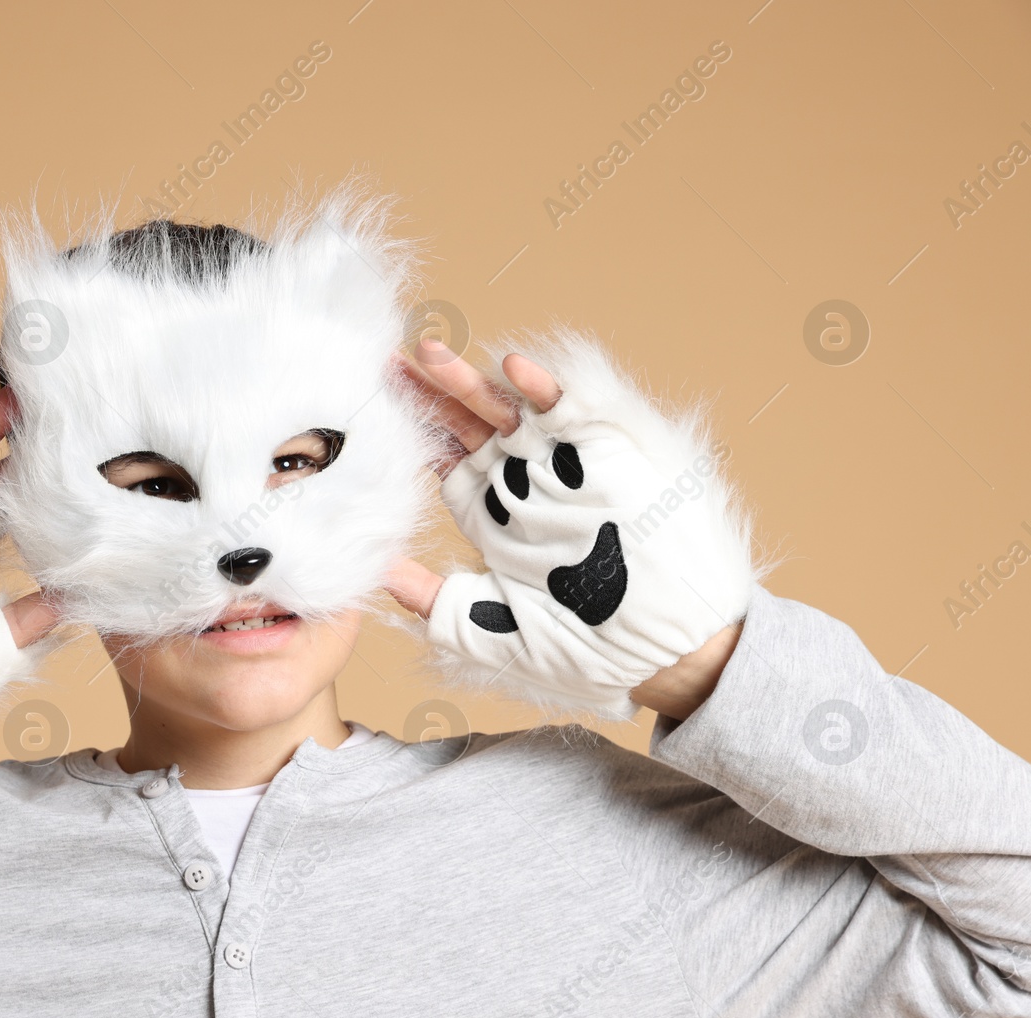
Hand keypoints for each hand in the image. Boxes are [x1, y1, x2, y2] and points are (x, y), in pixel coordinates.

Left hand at [384, 333, 756, 719]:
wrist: (668, 650)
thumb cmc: (586, 647)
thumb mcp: (492, 630)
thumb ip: (433, 603)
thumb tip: (375, 574)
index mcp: (492, 515)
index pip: (441, 461)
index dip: (406, 436)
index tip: (363, 413)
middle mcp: (521, 481)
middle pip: (463, 424)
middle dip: (426, 394)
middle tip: (384, 364)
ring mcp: (561, 462)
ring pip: (505, 409)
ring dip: (468, 380)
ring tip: (427, 353)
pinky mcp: (603, 452)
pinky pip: (567, 410)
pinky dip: (541, 387)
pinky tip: (511, 368)